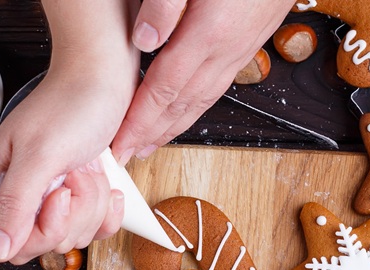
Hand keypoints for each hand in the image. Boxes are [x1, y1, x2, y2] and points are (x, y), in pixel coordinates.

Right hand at [0, 31, 138, 262]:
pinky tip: (108, 183)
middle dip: (74, 212)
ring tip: (88, 167)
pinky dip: (109, 209)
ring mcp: (50, 200)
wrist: (104, 77)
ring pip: (73, 236)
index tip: (60, 193)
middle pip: (45, 243)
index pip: (13, 245)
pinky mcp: (78, 200)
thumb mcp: (39, 156)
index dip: (44, 228)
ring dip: (92, 203)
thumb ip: (15, 205)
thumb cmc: (71, 104)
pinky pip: (94, 230)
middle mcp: (19, 196)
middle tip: (75, 173)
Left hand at [112, 0, 296, 162]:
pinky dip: (196, 106)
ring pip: (202, 100)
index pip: (162, 89)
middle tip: (128, 155)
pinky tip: (186, 109)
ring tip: (152, 142)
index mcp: (207, 33)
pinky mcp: (250, 43)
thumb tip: (144, 40)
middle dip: (151, 134)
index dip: (138, 121)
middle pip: (180, 104)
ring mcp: (240, 50)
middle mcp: (226, 50)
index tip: (119, 144)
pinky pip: (217, 86)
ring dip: (174, 126)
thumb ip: (166, 2)